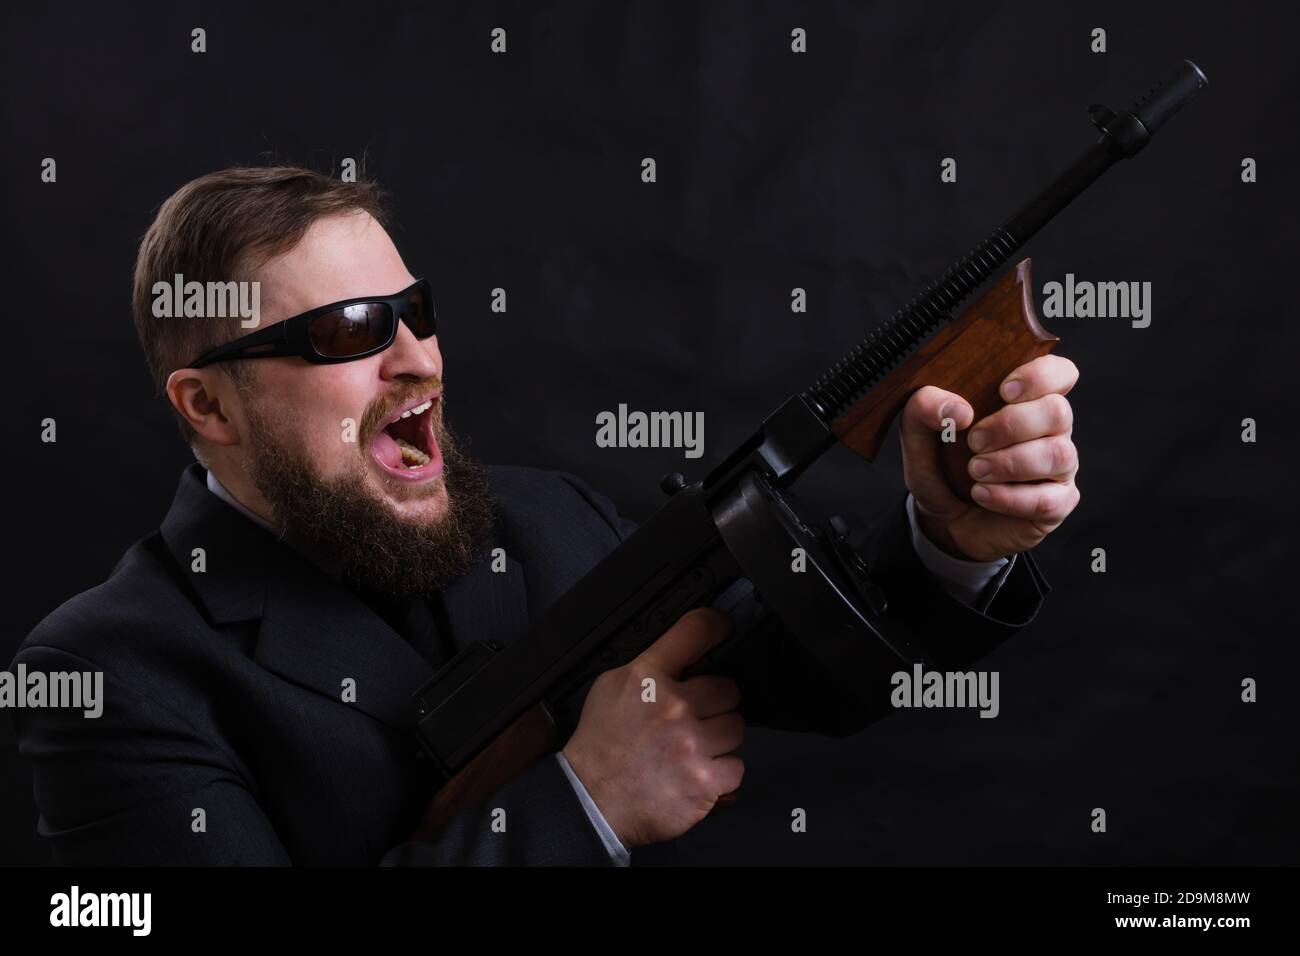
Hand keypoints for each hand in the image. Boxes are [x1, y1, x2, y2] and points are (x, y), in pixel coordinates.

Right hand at [561, 607, 744, 848]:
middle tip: (693, 718)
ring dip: (719, 739)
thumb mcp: (613, 687)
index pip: (695, 631)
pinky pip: (736, 766)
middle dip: (715, 703)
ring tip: (690, 748)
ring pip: (736, 727)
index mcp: (646, 678)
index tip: (725, 627)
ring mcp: (690, 745)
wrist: (590, 801)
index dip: (717, 624)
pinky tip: (694, 773)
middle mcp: (671, 707)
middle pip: (728, 688)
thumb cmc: (602, 745)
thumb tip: (694, 657)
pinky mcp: (704, 781)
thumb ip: (652, 667)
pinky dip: (720, 774)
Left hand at [900, 354, 1080, 561]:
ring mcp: (1059, 467)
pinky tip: (981, 494)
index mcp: (1026, 400)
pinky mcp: (1056, 503)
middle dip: (1012, 425)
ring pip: (1058, 455)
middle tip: (974, 441)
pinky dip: (1010, 498)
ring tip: (974, 471)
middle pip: (1058, 412)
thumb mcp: (919, 434)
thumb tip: (958, 409)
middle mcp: (1051, 430)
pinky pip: (1049, 499)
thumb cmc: (942, 465)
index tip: (1004, 390)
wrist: (943, 518)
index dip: (1041, 375)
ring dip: (1011, 463)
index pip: (1060, 373)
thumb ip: (924, 407)